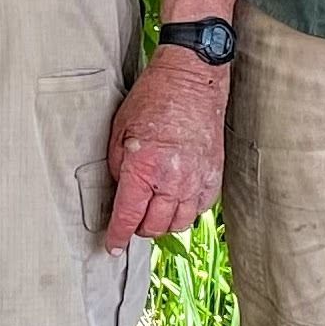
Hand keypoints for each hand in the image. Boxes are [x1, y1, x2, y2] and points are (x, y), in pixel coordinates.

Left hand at [101, 43, 228, 247]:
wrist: (191, 79)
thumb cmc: (152, 99)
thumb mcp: (119, 131)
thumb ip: (118, 169)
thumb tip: (120, 195)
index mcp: (144, 167)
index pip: (128, 217)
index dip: (117, 236)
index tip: (112, 246)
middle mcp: (172, 179)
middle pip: (154, 226)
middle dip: (138, 228)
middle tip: (131, 219)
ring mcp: (196, 179)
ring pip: (178, 223)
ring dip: (162, 223)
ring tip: (153, 210)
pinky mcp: (213, 176)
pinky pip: (198, 209)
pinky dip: (184, 210)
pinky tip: (174, 198)